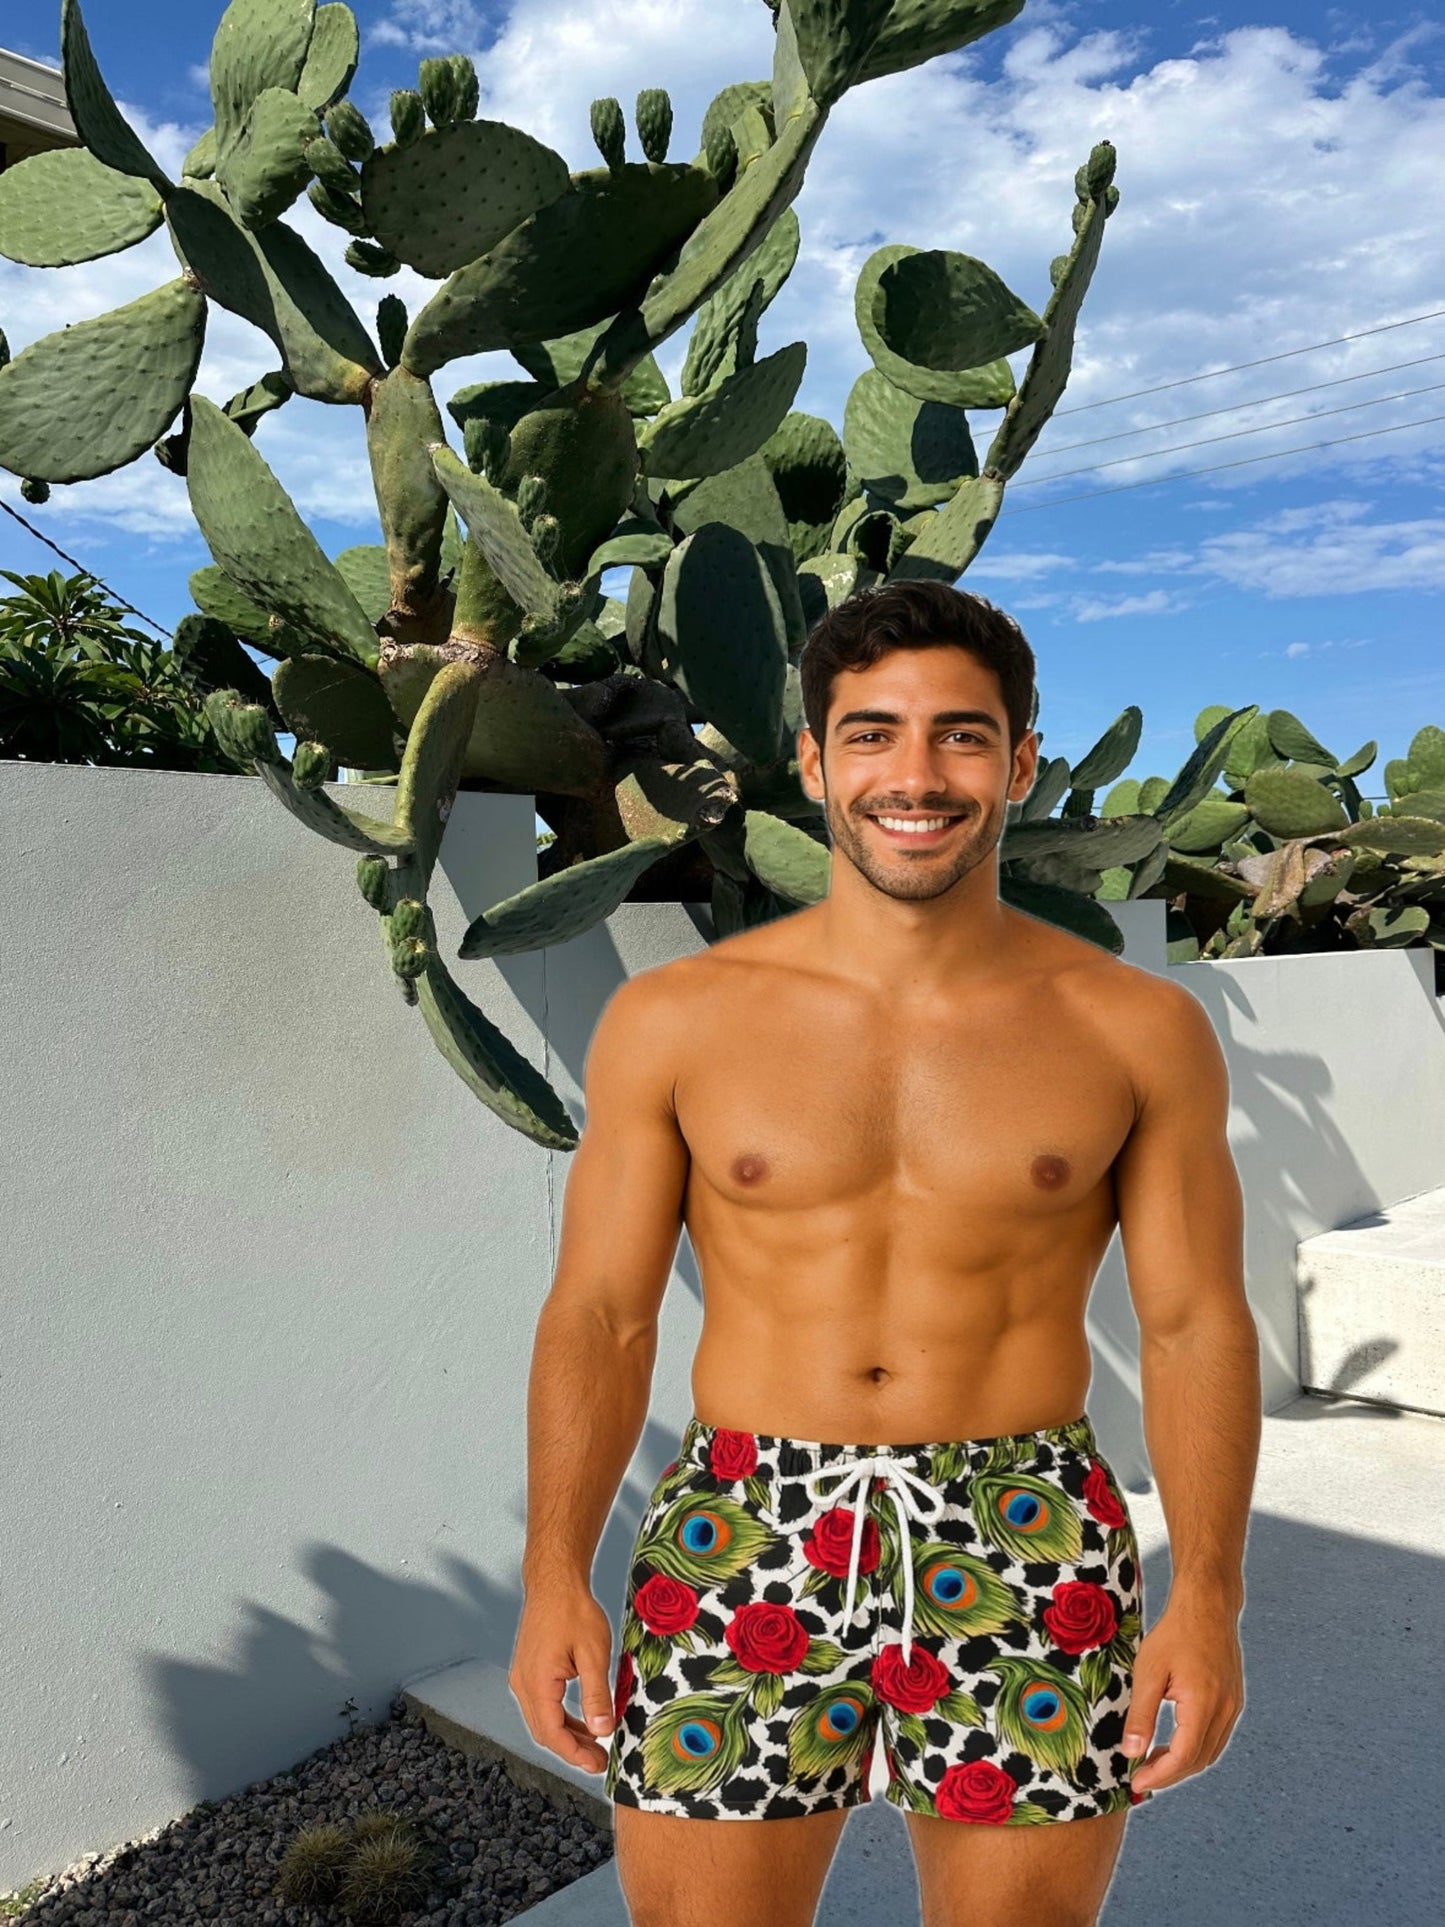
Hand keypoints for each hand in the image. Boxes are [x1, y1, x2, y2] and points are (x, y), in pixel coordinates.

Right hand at [510, 1586, 618, 1773]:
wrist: (555, 1582)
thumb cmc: (574, 1611)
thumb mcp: (594, 1653)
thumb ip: (597, 1695)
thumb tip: (603, 1731)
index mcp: (536, 1682)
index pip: (552, 1733)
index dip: (575, 1754)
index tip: (598, 1765)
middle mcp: (523, 1683)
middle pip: (544, 1731)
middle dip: (572, 1750)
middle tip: (600, 1761)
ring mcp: (523, 1677)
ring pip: (542, 1720)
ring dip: (567, 1735)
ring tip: (595, 1745)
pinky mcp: (529, 1671)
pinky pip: (542, 1705)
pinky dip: (561, 1718)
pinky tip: (582, 1721)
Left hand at [1122, 1595, 1244, 1794]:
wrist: (1207, 1606)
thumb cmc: (1175, 1633)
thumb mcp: (1148, 1671)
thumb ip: (1140, 1714)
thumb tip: (1131, 1752)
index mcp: (1204, 1704)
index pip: (1184, 1757)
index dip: (1160, 1775)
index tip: (1136, 1782)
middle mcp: (1225, 1710)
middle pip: (1199, 1760)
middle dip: (1169, 1774)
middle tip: (1140, 1776)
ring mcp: (1233, 1706)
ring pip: (1209, 1752)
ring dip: (1182, 1764)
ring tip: (1152, 1762)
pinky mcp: (1233, 1701)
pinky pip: (1216, 1737)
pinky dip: (1194, 1748)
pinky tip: (1172, 1743)